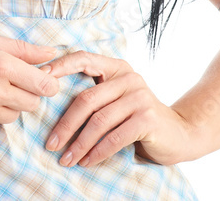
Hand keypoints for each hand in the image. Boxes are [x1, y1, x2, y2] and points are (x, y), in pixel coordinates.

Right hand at [0, 32, 61, 134]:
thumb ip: (22, 48)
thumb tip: (51, 53)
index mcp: (0, 65)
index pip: (44, 85)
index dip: (48, 83)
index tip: (43, 80)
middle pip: (32, 104)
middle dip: (29, 94)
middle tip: (12, 81)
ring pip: (14, 116)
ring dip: (9, 105)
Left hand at [41, 50, 200, 167]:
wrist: (179, 134)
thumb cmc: (138, 118)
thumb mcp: (116, 100)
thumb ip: (95, 95)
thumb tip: (50, 104)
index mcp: (116, 67)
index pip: (83, 58)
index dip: (60, 67)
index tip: (40, 82)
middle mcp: (128, 77)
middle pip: (86, 99)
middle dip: (65, 125)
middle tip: (50, 144)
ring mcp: (139, 97)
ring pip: (98, 121)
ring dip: (79, 144)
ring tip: (66, 159)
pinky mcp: (147, 118)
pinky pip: (115, 137)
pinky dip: (98, 152)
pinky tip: (87, 162)